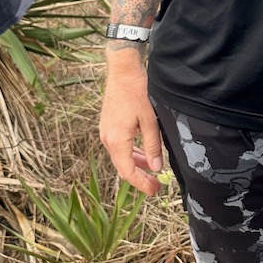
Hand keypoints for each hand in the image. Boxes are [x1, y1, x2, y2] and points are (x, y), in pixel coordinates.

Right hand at [99, 52, 164, 196]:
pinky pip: (119, 147)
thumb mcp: (150, 121)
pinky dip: (131, 153)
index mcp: (117, 140)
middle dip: (139, 177)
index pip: (128, 172)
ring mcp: (106, 132)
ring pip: (120, 157)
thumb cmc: (137, 93)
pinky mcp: (108, 125)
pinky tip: (142, 153)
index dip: (141, 184)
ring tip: (152, 171)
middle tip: (156, 186)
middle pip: (122, 167)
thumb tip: (156, 167)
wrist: (122, 71)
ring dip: (135, 165)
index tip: (154, 191)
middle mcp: (107, 139)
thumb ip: (152, 146)